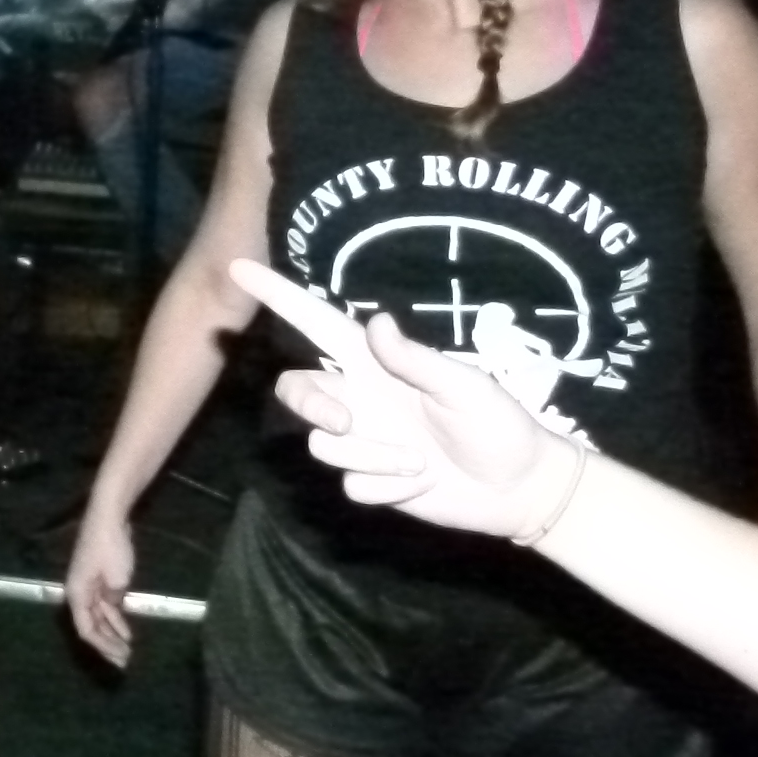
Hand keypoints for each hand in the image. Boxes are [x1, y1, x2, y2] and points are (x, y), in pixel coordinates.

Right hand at [64, 505, 136, 668]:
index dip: (102, 646)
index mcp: (76, 594)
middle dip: (107, 644)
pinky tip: (126, 631)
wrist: (109, 517)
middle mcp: (79, 593)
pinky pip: (105, 606)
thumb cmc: (111, 548)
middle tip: (125, 661)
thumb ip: (114, 601)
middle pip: (91, 626)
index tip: (121, 657)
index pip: (86, 629)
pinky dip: (115, 618)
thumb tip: (114, 607)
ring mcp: (88, 586)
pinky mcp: (98, 579)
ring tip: (127, 650)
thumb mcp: (117, 580)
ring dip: (112, 633)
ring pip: (98, 617)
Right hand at [231, 259, 579, 542]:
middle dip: (309, 406)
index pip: (316, 322)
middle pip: (296, 391)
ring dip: (371, 458)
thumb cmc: (499, 424)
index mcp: (377, 364)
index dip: (278, 294)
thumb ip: (416, 359)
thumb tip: (377, 323)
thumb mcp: (465, 385)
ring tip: (419, 464)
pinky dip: (386, 488)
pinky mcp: (369, 479)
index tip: (239, 267)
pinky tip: (419, 485)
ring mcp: (362, 440)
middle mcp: (360, 398)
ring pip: (323, 445)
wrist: (518, 489)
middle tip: (344, 422)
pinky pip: (351, 485)